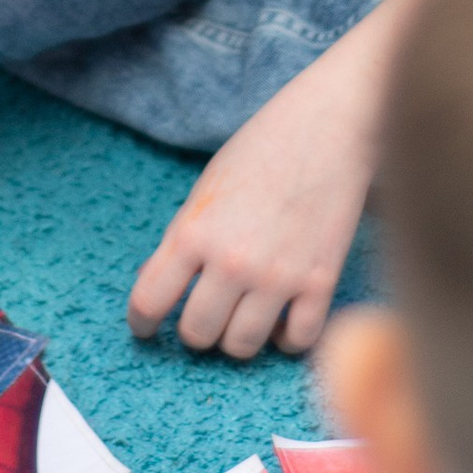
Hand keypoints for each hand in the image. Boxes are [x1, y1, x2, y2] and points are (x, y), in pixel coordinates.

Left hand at [128, 37, 381, 358]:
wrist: (331, 125)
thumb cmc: (263, 148)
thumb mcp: (206, 187)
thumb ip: (183, 238)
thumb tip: (157, 284)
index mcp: (194, 232)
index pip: (149, 302)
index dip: (142, 323)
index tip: (147, 328)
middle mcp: (232, 261)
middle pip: (197, 334)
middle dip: (196, 330)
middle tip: (205, 315)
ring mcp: (279, 276)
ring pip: (242, 347)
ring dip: (237, 339)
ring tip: (242, 319)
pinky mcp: (321, 282)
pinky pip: (296, 341)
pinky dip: (285, 340)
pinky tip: (281, 322)